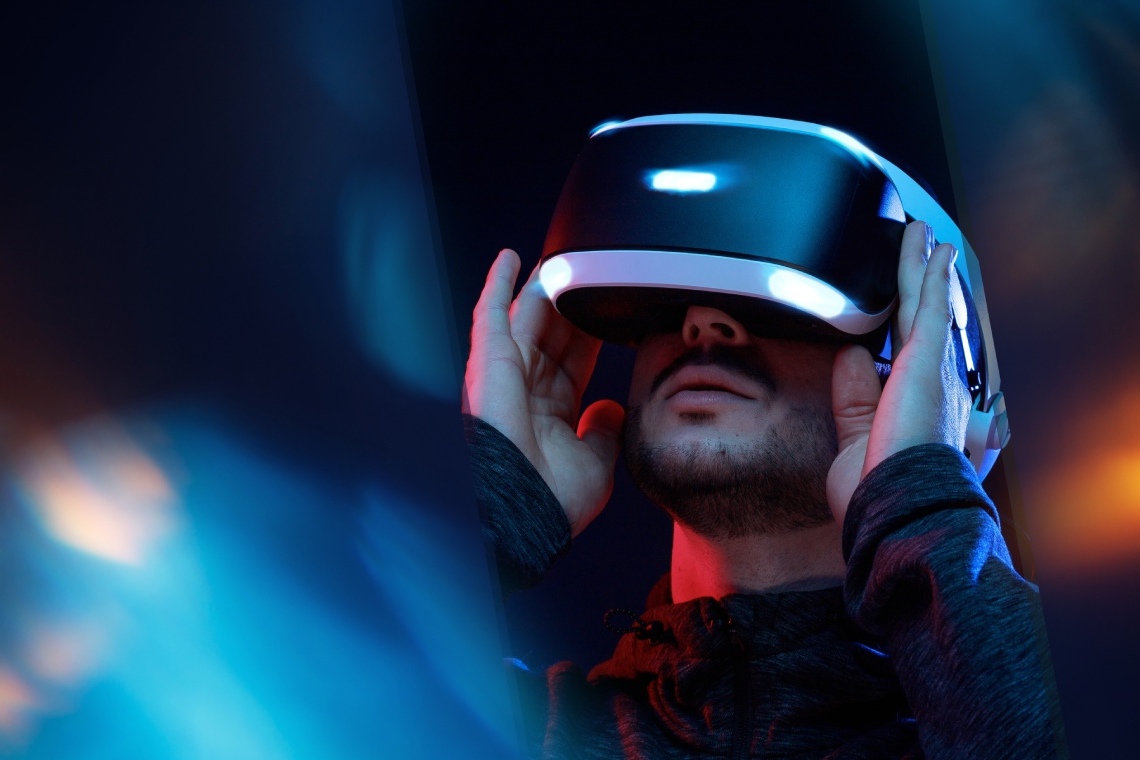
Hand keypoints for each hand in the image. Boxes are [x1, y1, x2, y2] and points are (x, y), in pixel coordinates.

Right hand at [464, 249, 625, 536]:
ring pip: (528, 319)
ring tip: (561, 259)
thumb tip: (609, 410)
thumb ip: (604, 432)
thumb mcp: (596, 462)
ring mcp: (505, 375)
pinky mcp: (489, 362)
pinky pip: (491, 314)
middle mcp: (524, 391)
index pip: (572, 362)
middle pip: (552, 335)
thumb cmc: (554, 499)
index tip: (607, 314)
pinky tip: (511, 258)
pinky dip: (499, 284)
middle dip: (570, 307)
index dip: (590, 335)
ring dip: (544, 289)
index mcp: (548, 414)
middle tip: (588, 277)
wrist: (528, 510)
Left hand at [826, 221, 971, 524]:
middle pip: (929, 327)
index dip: (914, 342)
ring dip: (925, 269)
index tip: (911, 322)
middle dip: (926, 291)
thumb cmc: (882, 496)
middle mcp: (940, 391)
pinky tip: (934, 248)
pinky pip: (931, 305)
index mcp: (924, 416)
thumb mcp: (858, 442)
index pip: (916, 368)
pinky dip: (932, 274)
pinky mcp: (929, 359)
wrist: (899, 510)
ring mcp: (937, 373)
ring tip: (924, 237)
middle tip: (928, 257)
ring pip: (928, 306)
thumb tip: (849, 355)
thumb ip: (854, 399)